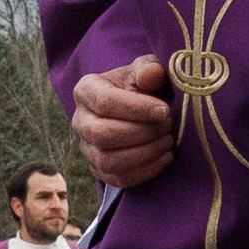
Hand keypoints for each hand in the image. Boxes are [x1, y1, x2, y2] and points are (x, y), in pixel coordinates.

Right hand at [72, 55, 177, 187]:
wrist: (139, 111)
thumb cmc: (142, 87)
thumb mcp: (145, 70)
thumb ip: (148, 69)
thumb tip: (150, 75)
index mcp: (86, 91)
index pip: (104, 102)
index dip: (137, 109)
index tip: (165, 110)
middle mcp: (80, 121)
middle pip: (102, 134)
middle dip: (141, 133)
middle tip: (168, 126)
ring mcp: (87, 149)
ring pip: (108, 161)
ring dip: (145, 153)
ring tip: (168, 141)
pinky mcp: (100, 170)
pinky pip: (120, 179)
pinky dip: (147, 171)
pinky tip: (165, 156)